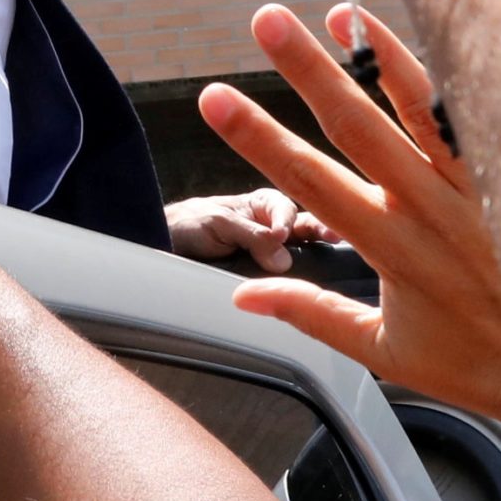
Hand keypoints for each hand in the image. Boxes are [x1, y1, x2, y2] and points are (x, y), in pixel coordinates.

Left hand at [165, 188, 336, 272]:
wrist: (166, 249)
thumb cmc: (189, 225)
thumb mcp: (218, 224)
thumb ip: (251, 236)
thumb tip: (283, 259)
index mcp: (263, 205)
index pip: (287, 208)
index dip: (286, 220)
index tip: (280, 235)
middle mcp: (275, 227)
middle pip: (307, 230)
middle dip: (321, 232)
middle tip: (334, 237)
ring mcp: (274, 255)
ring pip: (304, 256)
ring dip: (317, 260)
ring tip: (332, 264)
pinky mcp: (269, 280)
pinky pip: (290, 282)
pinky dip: (301, 287)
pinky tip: (313, 295)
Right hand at [199, 5, 500, 430]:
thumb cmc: (478, 362)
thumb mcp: (387, 354)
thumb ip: (313, 313)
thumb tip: (242, 298)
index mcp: (389, 245)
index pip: (306, 179)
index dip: (255, 136)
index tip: (213, 96)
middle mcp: (428, 205)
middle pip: (355, 122)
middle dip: (304, 68)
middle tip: (265, 19)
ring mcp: (475, 183)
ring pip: (421, 102)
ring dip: (378, 53)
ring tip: (341, 13)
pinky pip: (478, 111)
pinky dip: (451, 71)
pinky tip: (430, 32)